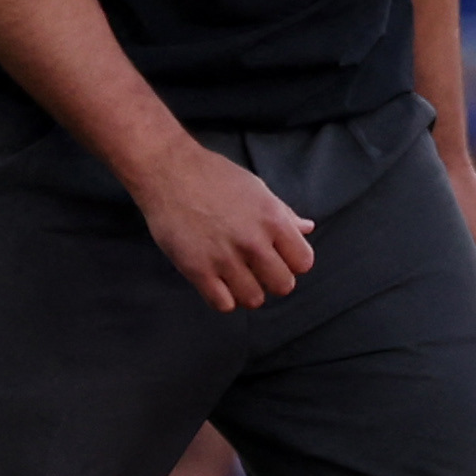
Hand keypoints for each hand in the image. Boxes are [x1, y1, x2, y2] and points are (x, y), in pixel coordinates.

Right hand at [131, 145, 314, 313]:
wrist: (167, 171)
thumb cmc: (214, 176)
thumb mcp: (257, 189)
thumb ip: (284, 214)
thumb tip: (308, 228)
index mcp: (273, 220)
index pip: (303, 262)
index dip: (292, 263)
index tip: (279, 257)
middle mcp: (253, 242)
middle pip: (283, 285)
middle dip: (272, 280)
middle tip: (257, 270)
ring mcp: (225, 258)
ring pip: (254, 300)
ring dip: (247, 292)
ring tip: (236, 278)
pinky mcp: (197, 269)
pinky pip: (223, 304)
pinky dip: (223, 299)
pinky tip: (217, 283)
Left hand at [443, 149, 475, 301]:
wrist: (443, 161)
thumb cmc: (458, 197)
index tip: (461, 323)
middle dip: (470, 297)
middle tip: (442, 313)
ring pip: (472, 269)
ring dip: (457, 280)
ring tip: (432, 293)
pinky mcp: (461, 229)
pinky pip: (459, 257)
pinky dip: (449, 266)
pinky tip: (430, 269)